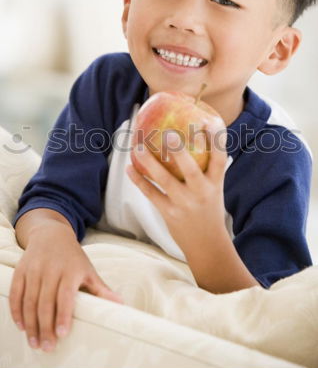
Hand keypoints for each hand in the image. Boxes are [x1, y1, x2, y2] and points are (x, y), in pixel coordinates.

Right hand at [9, 219, 122, 351]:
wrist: (52, 234)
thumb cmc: (73, 257)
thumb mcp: (88, 270)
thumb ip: (101, 289)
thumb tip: (120, 304)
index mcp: (71, 270)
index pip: (65, 295)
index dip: (63, 314)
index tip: (63, 333)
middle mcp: (51, 269)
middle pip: (45, 302)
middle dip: (45, 327)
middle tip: (47, 346)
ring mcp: (34, 269)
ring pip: (29, 300)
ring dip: (31, 323)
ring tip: (34, 342)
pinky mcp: (21, 270)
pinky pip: (16, 293)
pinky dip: (16, 311)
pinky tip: (21, 325)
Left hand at [126, 123, 227, 254]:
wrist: (207, 245)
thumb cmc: (209, 210)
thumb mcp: (215, 189)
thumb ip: (207, 169)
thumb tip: (196, 139)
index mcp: (216, 184)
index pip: (220, 159)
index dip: (216, 140)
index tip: (208, 122)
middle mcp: (201, 193)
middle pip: (190, 169)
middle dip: (179, 152)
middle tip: (168, 134)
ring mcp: (184, 204)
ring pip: (164, 181)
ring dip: (150, 163)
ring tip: (137, 147)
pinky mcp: (169, 213)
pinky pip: (151, 194)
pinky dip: (139, 180)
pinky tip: (129, 168)